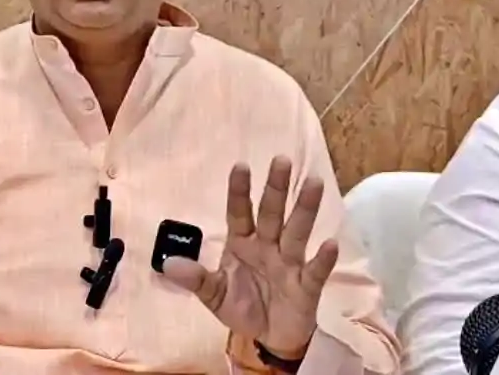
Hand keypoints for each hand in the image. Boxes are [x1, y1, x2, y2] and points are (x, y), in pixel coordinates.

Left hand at [162, 156, 338, 356]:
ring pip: (297, 232)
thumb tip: (168, 264)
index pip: (240, 213)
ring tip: (314, 183)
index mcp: (243, 244)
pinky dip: (323, 259)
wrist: (270, 338)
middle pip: (273, 214)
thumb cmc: (243, 307)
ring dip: (305, 209)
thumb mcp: (214, 295)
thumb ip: (196, 279)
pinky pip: (316, 270)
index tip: (241, 166)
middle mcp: (268, 247)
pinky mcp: (307, 285)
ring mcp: (290, 263)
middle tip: (282, 160)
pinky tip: (330, 243)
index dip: (240, 192)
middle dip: (277, 189)